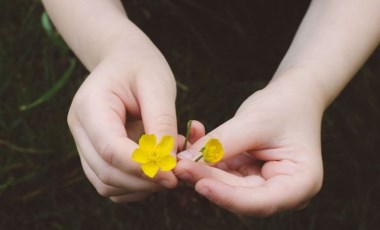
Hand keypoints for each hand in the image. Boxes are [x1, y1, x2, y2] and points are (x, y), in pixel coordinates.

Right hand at [67, 29, 177, 202]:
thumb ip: (162, 123)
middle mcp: (80, 128)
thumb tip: (167, 162)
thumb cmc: (142, 67)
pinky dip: (135, 185)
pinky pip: (111, 183)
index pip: (110, 149)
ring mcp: (84, 144)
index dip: (141, 167)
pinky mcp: (95, 154)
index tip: (171, 175)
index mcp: (90, 105)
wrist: (124, 61)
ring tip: (169, 167)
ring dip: (141, 186)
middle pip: (106, 172)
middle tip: (177, 176)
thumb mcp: (157, 86)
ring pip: (106, 184)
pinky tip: (156, 169)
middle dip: (144, 181)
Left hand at [175, 79, 323, 215]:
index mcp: (300, 183)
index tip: (200, 184)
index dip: (228, 197)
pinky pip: (222, 171)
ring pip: (225, 184)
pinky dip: (206, 157)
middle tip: (179, 164)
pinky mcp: (246, 174)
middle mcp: (282, 191)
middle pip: (238, 194)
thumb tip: (184, 161)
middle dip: (207, 178)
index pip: (261, 202)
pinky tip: (191, 140)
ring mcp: (263, 184)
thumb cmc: (282, 106)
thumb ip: (222, 144)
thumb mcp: (254, 122)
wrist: (291, 95)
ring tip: (180, 153)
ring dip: (201, 168)